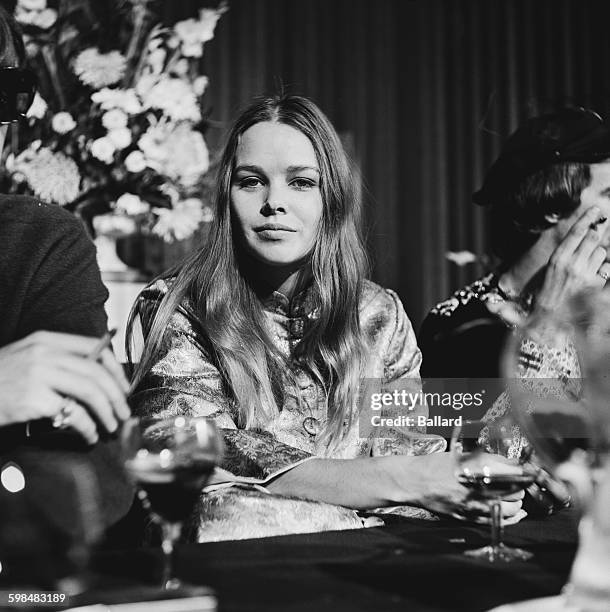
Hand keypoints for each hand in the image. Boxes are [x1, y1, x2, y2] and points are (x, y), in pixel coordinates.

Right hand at [0, 331, 130, 443]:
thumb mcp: (27, 359)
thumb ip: (59, 362)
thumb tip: (97, 379)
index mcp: (47, 340)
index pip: (95, 347)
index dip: (115, 369)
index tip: (123, 387)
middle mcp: (44, 353)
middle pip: (96, 372)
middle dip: (117, 395)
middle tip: (124, 412)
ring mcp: (38, 374)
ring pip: (90, 391)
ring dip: (107, 411)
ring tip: (111, 425)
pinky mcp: (33, 398)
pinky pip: (72, 413)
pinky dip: (87, 426)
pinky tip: (89, 434)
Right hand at [407, 452, 524, 519]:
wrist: (413, 481)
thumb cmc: (435, 465)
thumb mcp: (463, 455)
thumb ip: (489, 460)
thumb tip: (513, 464)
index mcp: (477, 468)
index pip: (514, 473)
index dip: (525, 472)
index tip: (530, 470)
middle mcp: (477, 488)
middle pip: (516, 492)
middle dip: (520, 487)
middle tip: (518, 482)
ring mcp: (473, 505)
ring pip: (510, 510)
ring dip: (515, 502)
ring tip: (514, 496)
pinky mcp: (468, 517)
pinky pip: (496, 521)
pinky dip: (508, 517)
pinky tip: (511, 512)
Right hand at [537, 206, 609, 310]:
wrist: (549, 316)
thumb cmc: (549, 291)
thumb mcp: (551, 269)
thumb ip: (566, 253)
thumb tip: (585, 236)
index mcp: (557, 258)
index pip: (576, 232)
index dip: (587, 219)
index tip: (596, 210)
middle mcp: (572, 264)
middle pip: (593, 238)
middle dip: (598, 231)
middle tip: (602, 224)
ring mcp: (585, 274)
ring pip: (601, 252)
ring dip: (599, 254)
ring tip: (589, 264)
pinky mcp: (595, 285)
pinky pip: (607, 268)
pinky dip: (603, 269)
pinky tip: (595, 275)